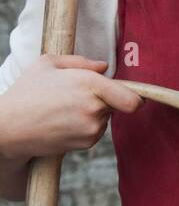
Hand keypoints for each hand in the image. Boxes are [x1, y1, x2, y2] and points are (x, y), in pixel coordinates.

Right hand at [0, 55, 144, 160]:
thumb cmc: (27, 92)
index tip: (136, 95)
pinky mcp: (87, 144)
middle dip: (106, 99)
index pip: (132, 99)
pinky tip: (64, 121)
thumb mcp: (49, 63)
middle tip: (79, 95)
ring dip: (95, 112)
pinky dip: (87, 125)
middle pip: (120, 104)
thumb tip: (104, 67)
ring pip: (107, 117)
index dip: (137, 96)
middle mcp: (95, 109)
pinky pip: (97, 130)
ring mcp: (92, 129)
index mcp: (89, 84)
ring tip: (65, 108)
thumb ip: (81, 62)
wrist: (9, 128)